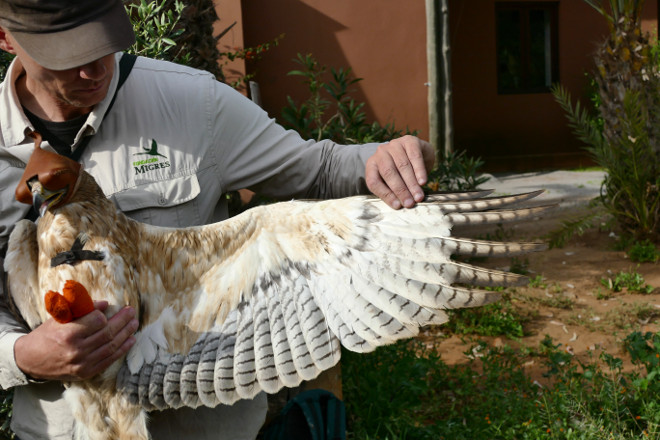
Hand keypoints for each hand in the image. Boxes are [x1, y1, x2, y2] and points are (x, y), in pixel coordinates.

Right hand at [14, 302, 137, 380]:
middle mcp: (76, 350)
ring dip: (126, 334)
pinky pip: (109, 360)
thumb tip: (105, 304)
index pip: (97, 321)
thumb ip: (82, 310)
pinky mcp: (85, 373)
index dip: (106, 313)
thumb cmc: (46, 334)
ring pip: (111, 346)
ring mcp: (82, 363)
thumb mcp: (59, 318)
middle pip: (107, 333)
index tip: (114, 307)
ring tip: (134, 324)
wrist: (30, 360)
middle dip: (123, 320)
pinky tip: (131, 340)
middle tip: (132, 311)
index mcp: (68, 333)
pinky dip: (122, 349)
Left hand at [365, 135, 435, 208]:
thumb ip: (392, 191)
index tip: (397, 206)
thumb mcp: (393, 181)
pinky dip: (419, 171)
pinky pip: (414, 156)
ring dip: (412, 183)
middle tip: (409, 203)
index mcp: (372, 165)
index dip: (385, 195)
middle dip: (400, 190)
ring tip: (418, 196)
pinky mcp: (409, 140)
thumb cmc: (402, 172)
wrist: (418, 153)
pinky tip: (423, 181)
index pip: (374, 182)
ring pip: (402, 165)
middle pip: (388, 173)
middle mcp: (381, 153)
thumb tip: (399, 205)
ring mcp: (394, 144)